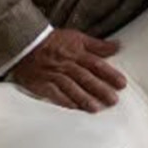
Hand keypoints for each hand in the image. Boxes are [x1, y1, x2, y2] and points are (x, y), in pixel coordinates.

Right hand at [9, 29, 125, 110]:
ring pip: (71, 87)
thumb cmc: (54, 42)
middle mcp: (67, 64)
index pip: (96, 64)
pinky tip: (73, 109)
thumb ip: (97, 45)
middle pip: (85, 77)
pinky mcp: (42, 83)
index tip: (122, 83)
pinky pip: (54, 93)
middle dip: (100, 89)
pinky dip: (64, 101)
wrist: (25, 43)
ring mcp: (54, 74)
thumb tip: (117, 46)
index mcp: (76, 53)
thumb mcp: (77, 38)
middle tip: (113, 100)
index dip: (109, 74)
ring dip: (83, 98)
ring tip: (96, 109)